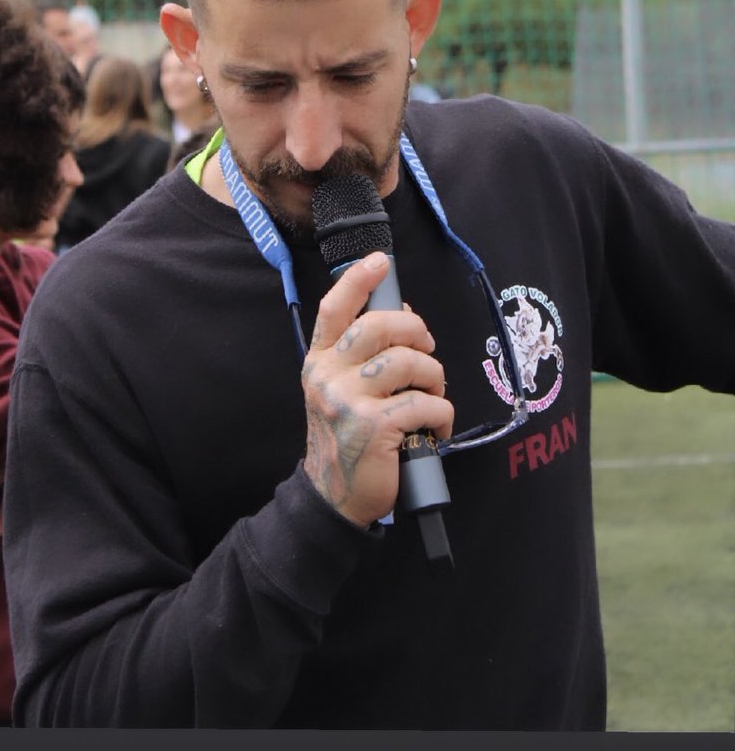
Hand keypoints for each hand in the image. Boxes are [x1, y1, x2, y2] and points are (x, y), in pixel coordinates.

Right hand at [302, 251, 452, 528]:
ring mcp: (347, 401)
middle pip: (379, 326)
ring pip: (408, 363)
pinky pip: (424, 403)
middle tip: (428, 351)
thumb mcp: (338, 390)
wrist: (334, 497)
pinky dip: (441, 414)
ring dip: (434, 378)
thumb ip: (361, 355)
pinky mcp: (373, 427)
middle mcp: (327, 376)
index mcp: (318, 361)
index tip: (380, 261)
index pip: (333, 309)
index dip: (357, 279)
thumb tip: (403, 316)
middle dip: (416, 332)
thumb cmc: (346, 437)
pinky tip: (436, 427)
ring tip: (433, 395)